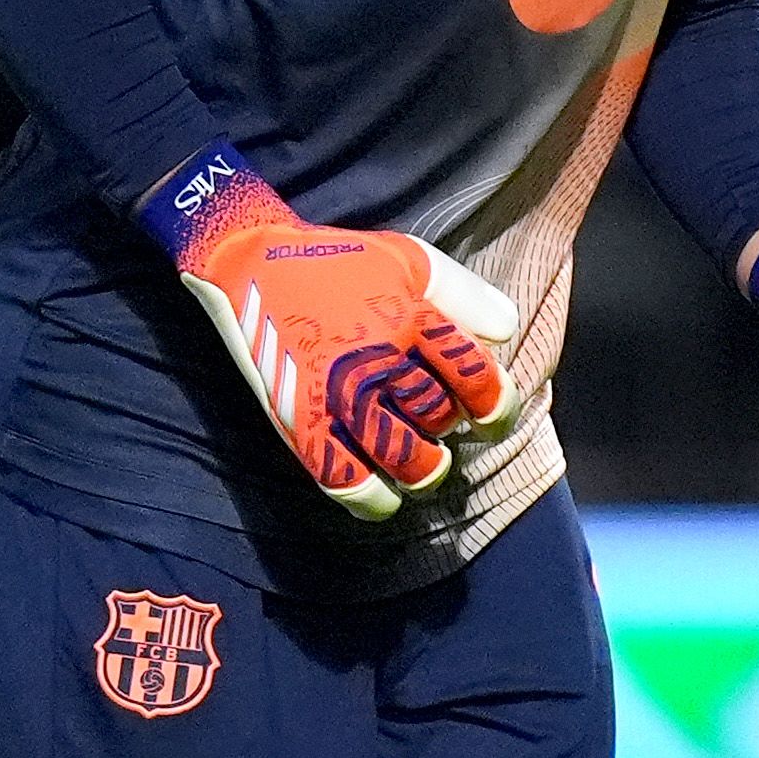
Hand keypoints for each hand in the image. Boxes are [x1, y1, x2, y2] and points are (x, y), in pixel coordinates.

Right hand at [149, 146, 520, 519]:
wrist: (250, 264)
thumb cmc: (339, 261)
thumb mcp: (409, 258)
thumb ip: (465, 292)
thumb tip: (508, 332)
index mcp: (411, 316)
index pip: (477, 379)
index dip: (497, 406)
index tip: (490, 416)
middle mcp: (379, 360)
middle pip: (441, 418)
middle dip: (448, 425)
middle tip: (437, 419)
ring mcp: (339, 396)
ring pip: (407, 459)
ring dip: (423, 467)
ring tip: (422, 460)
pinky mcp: (303, 424)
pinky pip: (348, 482)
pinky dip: (374, 499)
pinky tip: (383, 494)